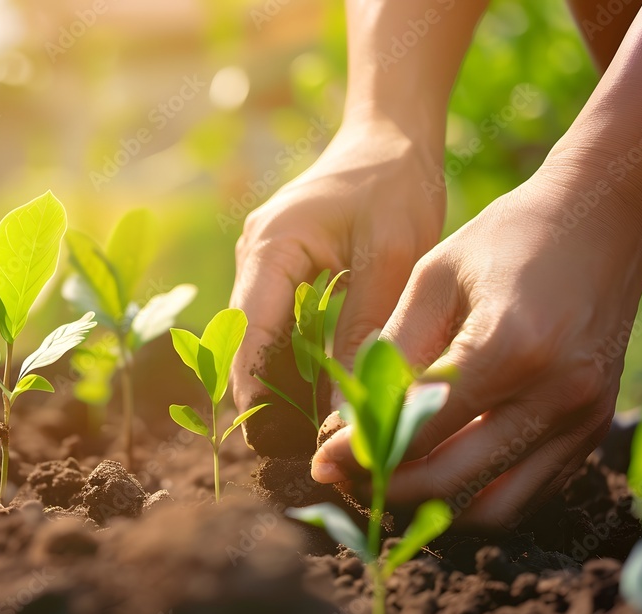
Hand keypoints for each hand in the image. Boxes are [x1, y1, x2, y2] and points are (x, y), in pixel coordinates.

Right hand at [230, 119, 444, 455]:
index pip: (248, 333)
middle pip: (246, 341)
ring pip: (260, 338)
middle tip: (292, 449)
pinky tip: (318, 394)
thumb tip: (341, 407)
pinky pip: (278, 325)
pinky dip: (294, 359)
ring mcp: (263, 263)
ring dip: (279, 382)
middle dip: (265, 395)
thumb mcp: (392, 257)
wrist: (390, 137)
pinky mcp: (281, 270)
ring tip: (308, 433)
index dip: (252, 390)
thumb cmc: (394, 186)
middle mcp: (254, 256)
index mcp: (271, 246)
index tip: (268, 441)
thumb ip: (363, 330)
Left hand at [311, 169, 641, 530]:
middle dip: (387, 487)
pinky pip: (526, 492)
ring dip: (433, 504)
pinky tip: (437, 468)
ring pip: (493, 507)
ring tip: (387, 478)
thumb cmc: (508, 238)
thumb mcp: (433, 279)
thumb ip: (392, 353)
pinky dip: (477, 494)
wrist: (605, 222)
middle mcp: (556, 393)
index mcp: (509, 345)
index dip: (361, 451)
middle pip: (452, 480)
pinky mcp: (593, 431)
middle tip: (345, 476)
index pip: (419, 427)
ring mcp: (583, 419)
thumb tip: (345, 425)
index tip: (321, 459)